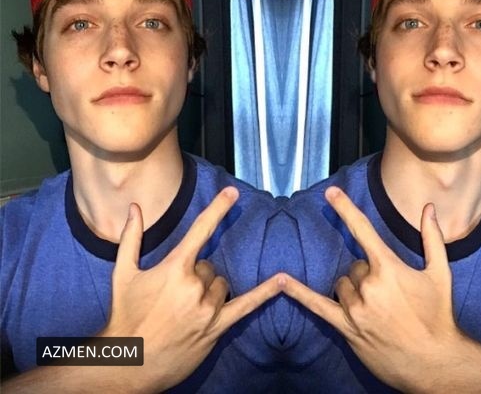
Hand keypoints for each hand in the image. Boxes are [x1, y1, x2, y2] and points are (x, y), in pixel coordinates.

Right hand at [104, 187, 282, 392]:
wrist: (128, 364)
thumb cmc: (124, 317)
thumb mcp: (122, 275)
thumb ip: (131, 238)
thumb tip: (134, 207)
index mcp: (174, 269)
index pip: (200, 231)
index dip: (218, 209)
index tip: (233, 192)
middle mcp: (194, 287)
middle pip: (209, 266)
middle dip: (196, 274)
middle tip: (174, 294)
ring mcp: (207, 309)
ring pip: (222, 284)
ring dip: (210, 290)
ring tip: (186, 307)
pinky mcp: (216, 328)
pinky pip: (245, 307)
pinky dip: (264, 293)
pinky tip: (282, 281)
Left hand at [281, 186, 458, 391]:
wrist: (435, 364)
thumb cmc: (438, 316)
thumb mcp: (440, 275)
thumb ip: (432, 238)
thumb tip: (428, 208)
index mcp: (389, 269)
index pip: (363, 231)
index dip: (345, 209)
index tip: (330, 192)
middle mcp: (368, 287)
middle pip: (354, 265)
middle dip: (368, 273)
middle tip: (389, 293)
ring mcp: (355, 309)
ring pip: (342, 283)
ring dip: (354, 289)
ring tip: (378, 306)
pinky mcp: (346, 328)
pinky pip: (317, 307)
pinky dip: (298, 293)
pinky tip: (279, 281)